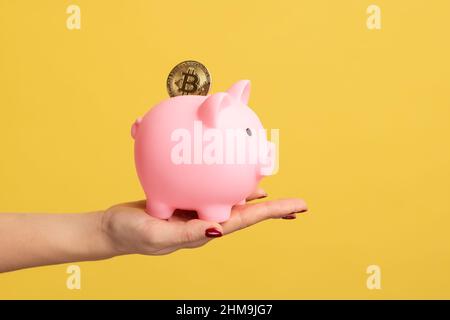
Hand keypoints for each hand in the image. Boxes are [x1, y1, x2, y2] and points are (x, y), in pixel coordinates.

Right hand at [101, 189, 307, 255]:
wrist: (113, 230)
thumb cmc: (132, 235)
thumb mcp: (157, 235)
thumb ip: (186, 233)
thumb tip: (217, 228)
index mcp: (205, 231)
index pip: (246, 221)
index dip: (273, 213)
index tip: (298, 207)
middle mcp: (206, 222)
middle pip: (246, 213)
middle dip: (272, 209)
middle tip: (297, 203)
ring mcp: (197, 211)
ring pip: (231, 200)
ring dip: (252, 194)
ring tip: (270, 184)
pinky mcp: (186, 201)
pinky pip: (210, 188)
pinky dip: (223, 179)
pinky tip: (229, 170)